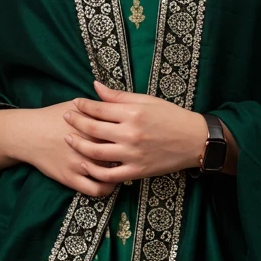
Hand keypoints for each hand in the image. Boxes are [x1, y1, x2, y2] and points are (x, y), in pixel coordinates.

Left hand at [61, 79, 208, 184]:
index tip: (75, 103)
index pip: (99, 108)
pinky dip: (94, 170)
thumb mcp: (147, 101)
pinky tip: (84, 163)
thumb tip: (95, 86)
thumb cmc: (171, 116)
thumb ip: (119, 96)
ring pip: (95, 152)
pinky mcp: (137, 171)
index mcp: (133, 113)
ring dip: (78, 145)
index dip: (83, 105)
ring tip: (68, 138)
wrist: (194, 140)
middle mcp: (131, 133)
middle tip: (65, 117)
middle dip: (75, 122)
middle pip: (93, 128)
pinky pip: (109, 174)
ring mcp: (133, 154)